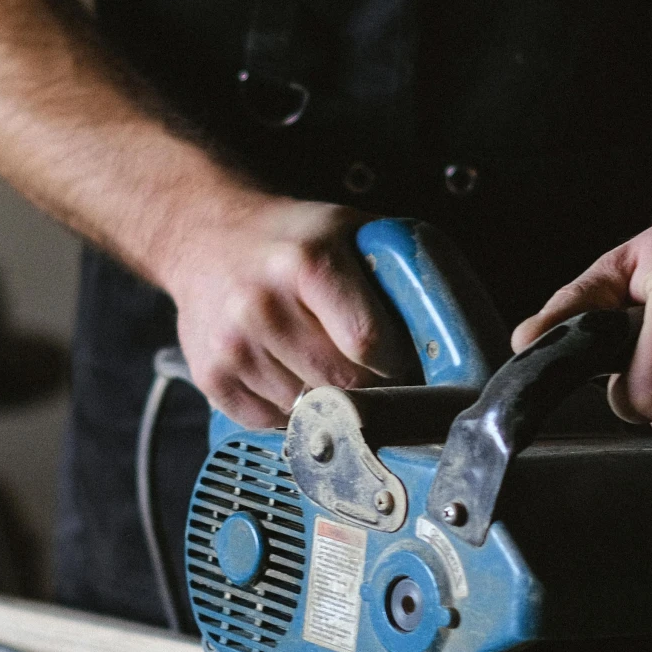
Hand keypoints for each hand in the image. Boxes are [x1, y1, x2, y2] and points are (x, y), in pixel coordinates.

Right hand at [155, 197, 418, 427]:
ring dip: (323, 400)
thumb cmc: (289, 237)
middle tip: (367, 371)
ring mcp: (232, 343)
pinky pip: (268, 422)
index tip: (400, 361)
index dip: (395, 362)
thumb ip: (393, 274)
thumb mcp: (347, 229)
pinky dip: (286, 410)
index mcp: (307, 262)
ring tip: (317, 362)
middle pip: (341, 385)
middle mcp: (263, 304)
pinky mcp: (211, 374)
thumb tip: (447, 338)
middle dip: (366, 387)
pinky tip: (285, 372)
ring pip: (307, 411)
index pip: (369, 343)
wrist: (204, 233)